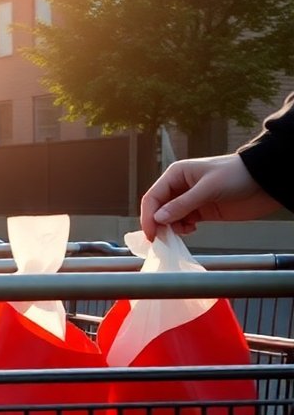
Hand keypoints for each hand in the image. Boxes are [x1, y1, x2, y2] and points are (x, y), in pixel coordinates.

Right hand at [140, 153, 279, 239]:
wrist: (265, 182)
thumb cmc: (237, 175)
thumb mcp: (208, 188)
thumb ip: (183, 204)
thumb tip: (158, 219)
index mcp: (176, 175)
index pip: (153, 197)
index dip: (149, 215)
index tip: (151, 233)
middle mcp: (180, 187)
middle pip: (159, 209)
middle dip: (159, 224)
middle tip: (162, 239)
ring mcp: (190, 200)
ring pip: (170, 218)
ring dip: (172, 228)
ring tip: (183, 232)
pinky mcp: (201, 211)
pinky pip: (183, 222)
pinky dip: (183, 229)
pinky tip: (192, 229)